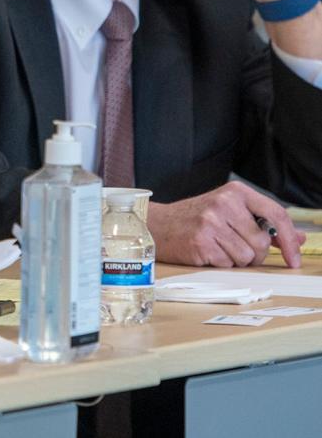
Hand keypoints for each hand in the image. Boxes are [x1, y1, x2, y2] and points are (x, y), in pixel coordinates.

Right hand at [146, 181, 303, 267]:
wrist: (157, 224)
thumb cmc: (195, 218)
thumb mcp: (230, 212)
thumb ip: (264, 223)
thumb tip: (299, 238)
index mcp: (235, 192)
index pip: (276, 214)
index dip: (289, 240)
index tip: (294, 258)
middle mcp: (223, 204)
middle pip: (261, 242)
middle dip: (254, 253)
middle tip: (235, 246)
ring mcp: (210, 223)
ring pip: (246, 256)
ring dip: (237, 260)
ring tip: (218, 248)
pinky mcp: (200, 242)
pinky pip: (227, 264)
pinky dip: (220, 263)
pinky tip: (207, 252)